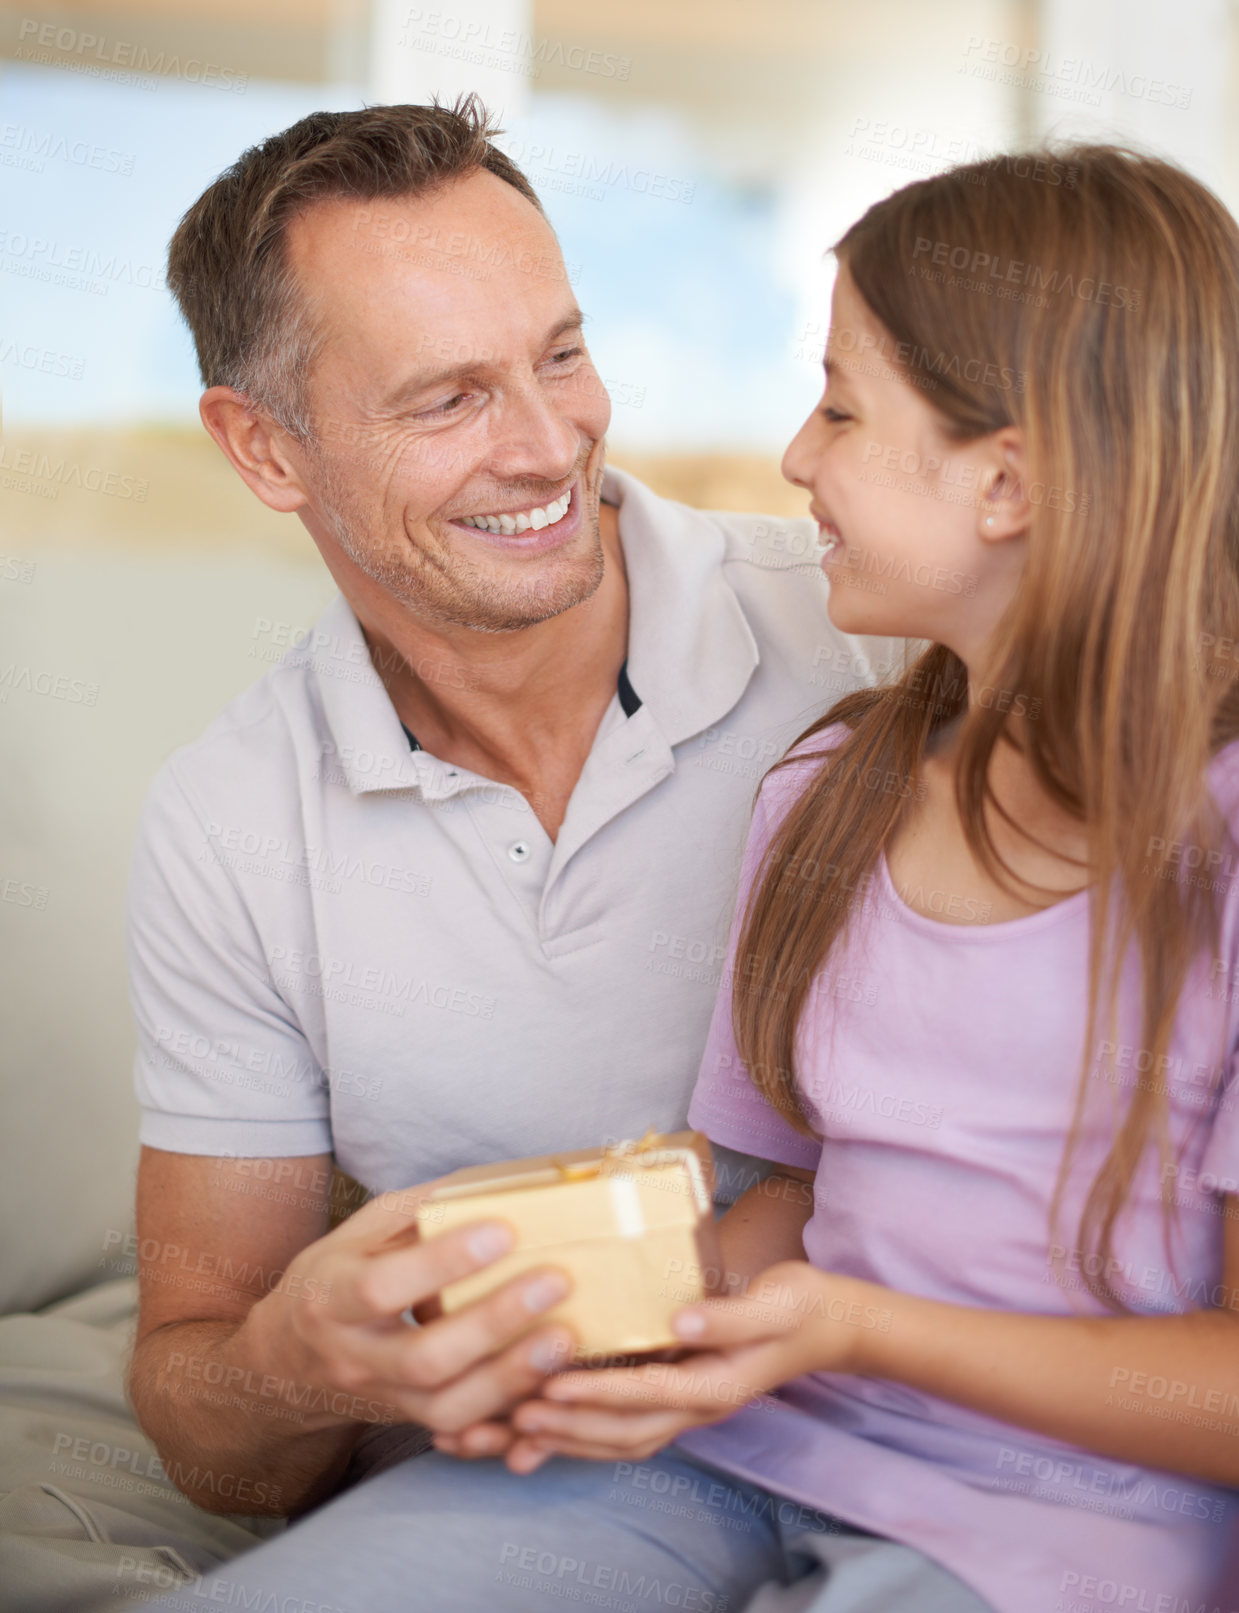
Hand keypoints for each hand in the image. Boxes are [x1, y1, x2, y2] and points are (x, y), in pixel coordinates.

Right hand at [247, 1183, 577, 1437]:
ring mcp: (381, 1398)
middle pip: (424, 1356)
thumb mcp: (360, 1231)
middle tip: (555, 1280)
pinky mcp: (408, 1421)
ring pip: (447, 1406)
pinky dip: (508, 1407)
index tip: (503, 1230)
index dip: (442, 1262)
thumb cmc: (337, 1276)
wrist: (287, 1361)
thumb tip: (494, 1181)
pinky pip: (462, 1428)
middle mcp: (351, 1356)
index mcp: (331, 1296)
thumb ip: (419, 1208)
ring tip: (565, 1337)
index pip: (382, 1286)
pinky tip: (549, 1378)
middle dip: (494, 1321)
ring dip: (512, 1376)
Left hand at [490, 1261, 879, 1472]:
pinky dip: (581, 1432)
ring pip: (618, 1439)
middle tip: (512, 1414)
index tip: (552, 1383)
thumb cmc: (802, 1304)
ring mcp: (687, 1407)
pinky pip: (623, 1427)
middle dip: (566, 1426)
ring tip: (514, 1429)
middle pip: (622, 1432)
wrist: (829, 1325)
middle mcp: (698, 1407)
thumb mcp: (776, 1302)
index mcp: (718, 1385)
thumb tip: (679, 1320)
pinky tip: (543, 1426)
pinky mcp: (678, 1396)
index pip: (648, 1394)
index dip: (598, 1391)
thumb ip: (729, 1315)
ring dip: (565, 1437)